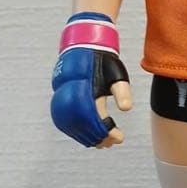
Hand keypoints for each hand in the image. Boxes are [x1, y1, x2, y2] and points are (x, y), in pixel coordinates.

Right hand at [50, 13, 131, 147]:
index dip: (107, 131)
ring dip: (86, 137)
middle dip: (97, 137)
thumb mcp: (116, 73)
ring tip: (101, 143)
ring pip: (72, 125)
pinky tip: (86, 136)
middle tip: (111, 144)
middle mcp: (74, 92)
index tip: (119, 138)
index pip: (96, 117)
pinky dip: (75, 131)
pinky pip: (64, 120)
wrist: (82, 44)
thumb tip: (126, 108)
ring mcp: (64, 95)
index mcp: (88, 87)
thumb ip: (122, 91)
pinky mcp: (59, 97)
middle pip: (83, 124)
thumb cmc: (103, 59)